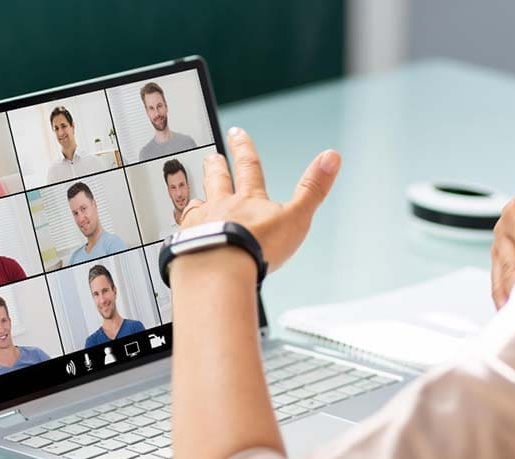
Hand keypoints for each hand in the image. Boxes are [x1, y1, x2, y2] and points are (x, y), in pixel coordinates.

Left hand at [180, 127, 340, 271]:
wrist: (220, 269)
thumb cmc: (257, 248)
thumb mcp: (295, 217)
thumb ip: (312, 189)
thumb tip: (332, 156)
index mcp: (249, 200)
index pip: (249, 167)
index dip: (244, 149)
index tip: (237, 133)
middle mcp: (221, 207)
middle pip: (217, 181)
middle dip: (216, 167)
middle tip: (212, 157)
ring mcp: (201, 224)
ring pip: (197, 205)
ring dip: (198, 198)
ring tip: (194, 196)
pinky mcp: (186, 244)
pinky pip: (183, 233)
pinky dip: (184, 231)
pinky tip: (182, 234)